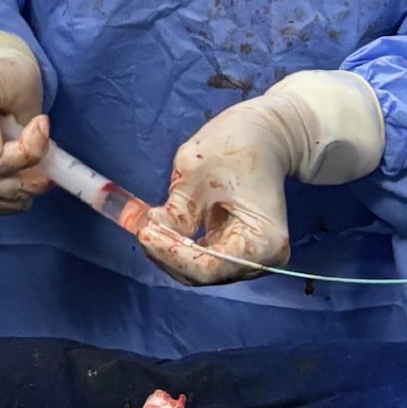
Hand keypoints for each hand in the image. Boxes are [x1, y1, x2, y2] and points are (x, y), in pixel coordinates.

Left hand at [140, 70, 384, 285]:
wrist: (265, 134)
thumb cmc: (237, 145)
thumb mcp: (197, 172)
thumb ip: (177, 211)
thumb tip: (150, 234)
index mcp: (263, 243)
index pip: (210, 268)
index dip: (172, 254)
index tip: (144, 232)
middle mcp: (261, 261)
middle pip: (205, 273)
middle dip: (169, 253)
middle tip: (141, 227)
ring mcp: (250, 258)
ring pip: (201, 269)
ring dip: (171, 252)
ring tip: (148, 225)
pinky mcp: (236, 249)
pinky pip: (203, 256)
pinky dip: (180, 246)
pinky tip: (161, 227)